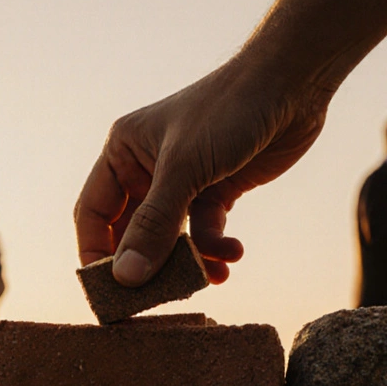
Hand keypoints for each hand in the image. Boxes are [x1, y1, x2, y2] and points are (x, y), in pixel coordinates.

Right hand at [75, 62, 328, 285]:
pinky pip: (206, 232)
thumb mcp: (184, 170)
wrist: (292, 83)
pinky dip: (217, 248)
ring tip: (209, 276)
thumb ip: (154, 225)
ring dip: (189, 262)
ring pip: (172, 238)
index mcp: (123, 153)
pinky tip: (233, 255)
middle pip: (132, 233)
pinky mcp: (218, 190)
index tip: (108, 294)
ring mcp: (184, 182)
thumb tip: (125, 279)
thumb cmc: (229, 110)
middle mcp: (147, 168)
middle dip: (146, 266)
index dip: (97, 254)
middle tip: (156, 301)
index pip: (94, 214)